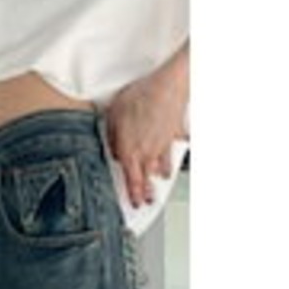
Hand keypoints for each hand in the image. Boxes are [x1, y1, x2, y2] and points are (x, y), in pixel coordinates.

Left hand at [106, 44, 188, 208]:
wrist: (168, 84)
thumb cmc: (140, 96)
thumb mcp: (113, 116)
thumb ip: (111, 138)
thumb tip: (114, 152)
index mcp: (130, 152)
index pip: (130, 181)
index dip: (132, 195)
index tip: (134, 205)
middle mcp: (148, 152)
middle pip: (147, 178)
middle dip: (147, 193)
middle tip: (148, 202)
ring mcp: (164, 144)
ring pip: (162, 165)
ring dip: (161, 175)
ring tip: (162, 181)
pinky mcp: (175, 132)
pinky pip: (175, 146)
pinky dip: (176, 151)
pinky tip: (176, 151)